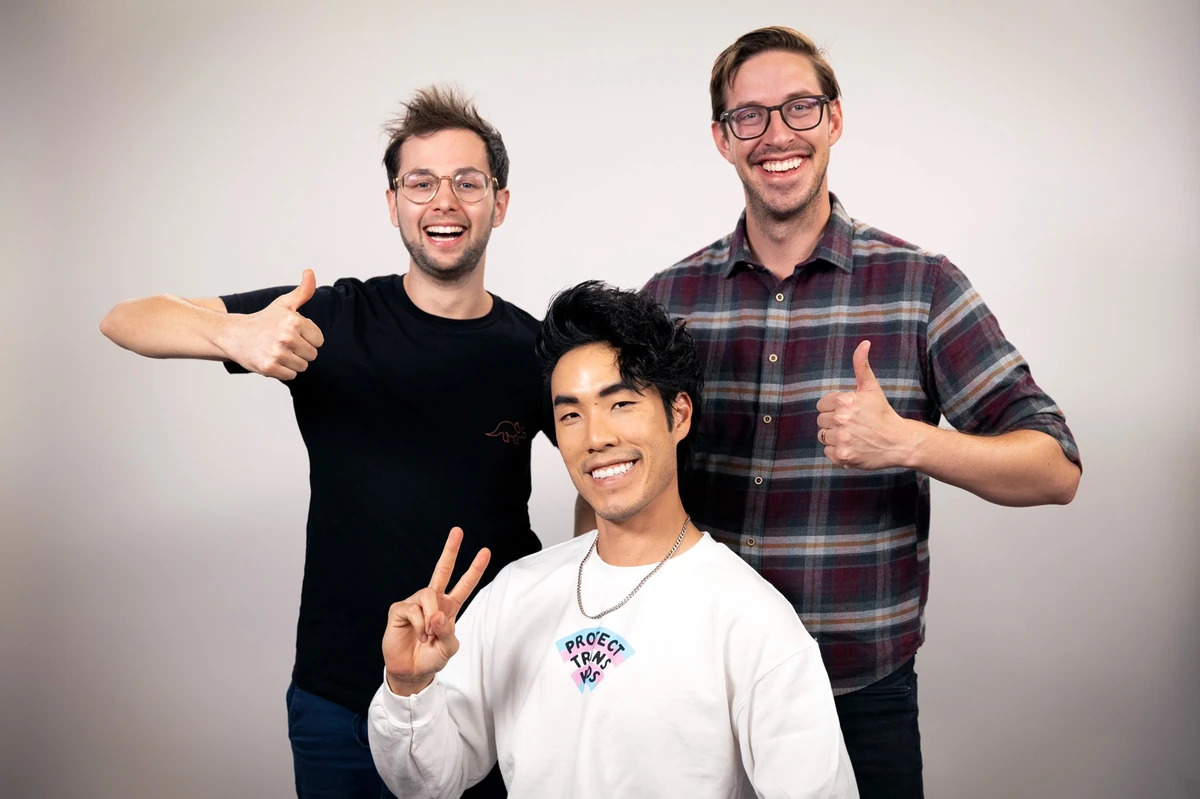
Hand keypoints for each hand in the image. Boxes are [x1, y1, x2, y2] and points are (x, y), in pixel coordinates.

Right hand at [223, 269, 324, 379]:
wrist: (234, 334)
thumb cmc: (263, 320)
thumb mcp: (284, 303)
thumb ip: (303, 291)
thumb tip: (310, 272)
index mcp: (294, 320)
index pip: (319, 340)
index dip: (308, 338)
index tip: (294, 333)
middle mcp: (287, 337)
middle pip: (312, 354)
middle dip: (301, 350)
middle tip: (284, 343)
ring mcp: (278, 353)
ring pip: (303, 366)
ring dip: (292, 361)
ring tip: (278, 351)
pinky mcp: (269, 367)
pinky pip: (291, 375)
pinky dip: (283, 370)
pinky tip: (272, 359)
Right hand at [382, 527, 490, 696]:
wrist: (411, 672)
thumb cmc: (432, 658)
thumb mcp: (448, 649)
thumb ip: (448, 633)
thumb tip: (437, 615)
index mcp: (449, 607)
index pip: (465, 584)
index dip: (475, 569)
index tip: (486, 551)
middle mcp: (433, 601)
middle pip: (443, 570)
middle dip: (450, 550)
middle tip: (458, 530)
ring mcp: (415, 603)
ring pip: (429, 594)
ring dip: (430, 618)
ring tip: (427, 635)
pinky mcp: (399, 609)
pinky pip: (413, 609)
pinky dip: (419, 625)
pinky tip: (418, 635)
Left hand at [815, 341, 913, 469]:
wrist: (898, 441)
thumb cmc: (883, 414)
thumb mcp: (871, 388)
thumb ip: (861, 365)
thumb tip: (863, 343)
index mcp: (844, 401)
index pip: (821, 405)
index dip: (833, 408)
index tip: (848, 412)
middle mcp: (841, 420)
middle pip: (821, 421)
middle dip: (833, 422)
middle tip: (852, 425)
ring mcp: (841, 439)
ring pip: (823, 436)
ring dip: (834, 437)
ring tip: (852, 435)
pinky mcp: (843, 456)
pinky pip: (827, 452)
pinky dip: (837, 452)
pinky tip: (851, 447)